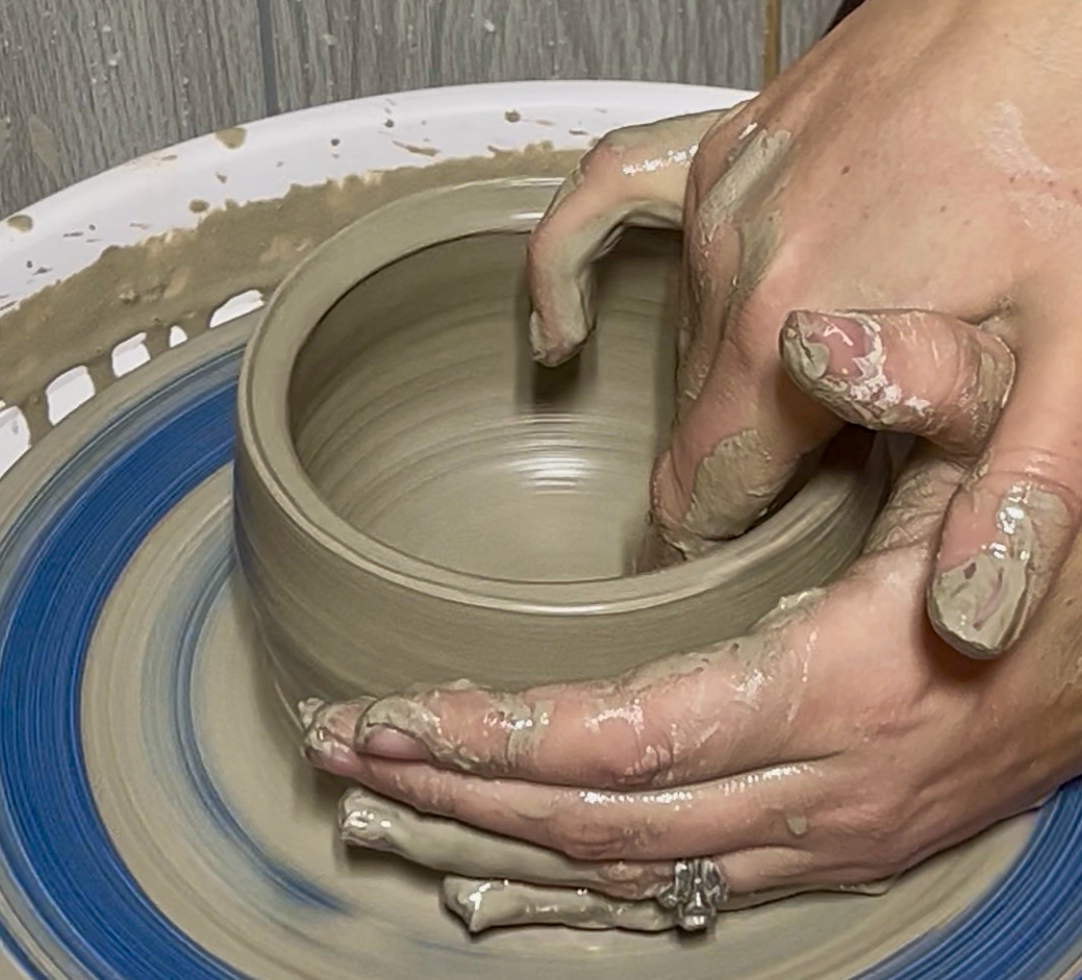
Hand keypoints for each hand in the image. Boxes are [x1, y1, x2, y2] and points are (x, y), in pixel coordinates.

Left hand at [304, 312, 1081, 922]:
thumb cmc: (1067, 542)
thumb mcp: (1013, 436)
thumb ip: (921, 386)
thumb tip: (822, 334)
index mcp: (842, 688)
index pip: (624, 738)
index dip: (493, 734)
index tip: (385, 715)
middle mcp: (819, 792)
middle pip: (594, 821)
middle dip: (454, 794)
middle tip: (342, 757)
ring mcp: (820, 839)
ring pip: (620, 875)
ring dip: (490, 853)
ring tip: (381, 825)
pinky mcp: (820, 847)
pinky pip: (674, 897)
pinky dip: (571, 900)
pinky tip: (498, 896)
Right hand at [527, 0, 1081, 657]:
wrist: (1053, 8)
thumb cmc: (1072, 152)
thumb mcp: (1073, 354)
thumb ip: (1012, 488)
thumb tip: (968, 616)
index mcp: (788, 338)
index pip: (697, 495)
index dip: (706, 552)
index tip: (720, 579)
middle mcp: (730, 273)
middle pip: (689, 431)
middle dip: (727, 480)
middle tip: (793, 503)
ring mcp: (715, 203)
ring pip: (675, 349)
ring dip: (711, 397)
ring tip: (773, 424)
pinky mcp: (719, 152)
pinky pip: (603, 206)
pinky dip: (566, 271)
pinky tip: (564, 326)